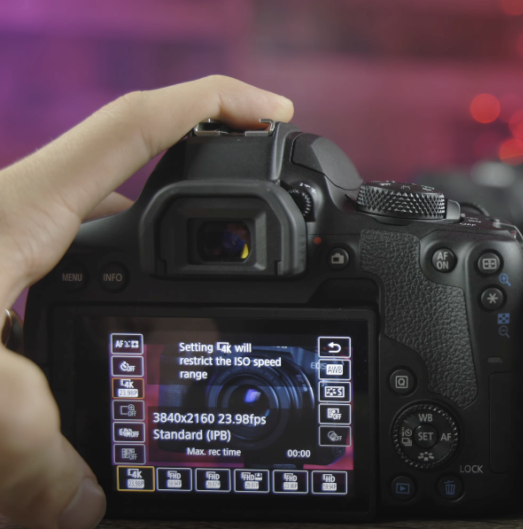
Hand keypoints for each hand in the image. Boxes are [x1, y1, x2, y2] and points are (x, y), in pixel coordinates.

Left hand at [0, 76, 292, 528]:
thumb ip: (33, 461)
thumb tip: (85, 507)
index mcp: (19, 210)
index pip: (137, 127)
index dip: (216, 107)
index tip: (274, 112)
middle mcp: (14, 218)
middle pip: (128, 178)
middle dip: (195, 198)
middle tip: (250, 222)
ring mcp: (2, 248)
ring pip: (93, 244)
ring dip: (139, 275)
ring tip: (180, 319)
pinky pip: (63, 288)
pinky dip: (95, 317)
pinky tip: (94, 375)